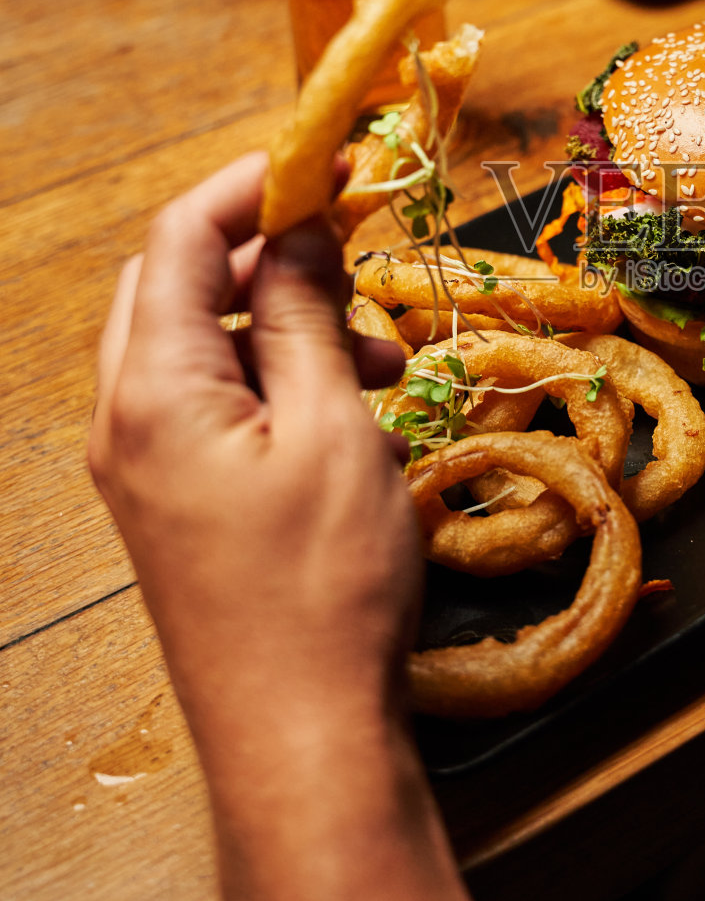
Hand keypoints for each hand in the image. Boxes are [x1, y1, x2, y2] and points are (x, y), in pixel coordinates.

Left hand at [87, 153, 414, 762]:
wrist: (299, 736)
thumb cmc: (322, 586)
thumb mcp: (332, 427)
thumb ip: (305, 315)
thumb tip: (301, 228)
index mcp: (152, 390)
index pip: (179, 238)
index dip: (255, 185)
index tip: (332, 163)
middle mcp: (127, 421)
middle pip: (177, 286)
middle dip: (268, 255)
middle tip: (355, 250)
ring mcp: (145, 467)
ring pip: (203, 347)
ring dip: (285, 324)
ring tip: (381, 355)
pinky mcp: (176, 504)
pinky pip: (215, 406)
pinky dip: (278, 381)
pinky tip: (352, 407)